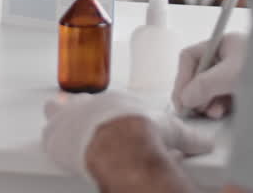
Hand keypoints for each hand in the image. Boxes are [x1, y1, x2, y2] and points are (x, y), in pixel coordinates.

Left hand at [43, 90, 213, 179]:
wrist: (122, 141)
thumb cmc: (142, 131)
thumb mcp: (170, 130)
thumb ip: (187, 136)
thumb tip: (204, 142)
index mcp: (112, 100)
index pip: (105, 102)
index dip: (106, 113)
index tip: (111, 121)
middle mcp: (87, 104)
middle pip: (72, 100)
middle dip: (74, 109)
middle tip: (82, 123)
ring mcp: (68, 118)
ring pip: (53, 110)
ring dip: (58, 121)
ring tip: (66, 133)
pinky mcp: (55, 137)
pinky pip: (47, 137)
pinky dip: (53, 144)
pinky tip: (59, 151)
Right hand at [172, 31, 247, 118]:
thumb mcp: (232, 74)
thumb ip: (205, 84)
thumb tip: (185, 98)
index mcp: (223, 44)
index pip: (189, 57)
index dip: (182, 77)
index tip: (181, 99)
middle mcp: (228, 57)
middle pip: (197, 75)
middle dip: (194, 93)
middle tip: (192, 110)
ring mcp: (236, 74)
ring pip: (209, 89)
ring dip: (206, 103)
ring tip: (212, 113)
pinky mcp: (244, 92)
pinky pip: (222, 99)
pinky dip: (218, 107)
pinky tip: (222, 113)